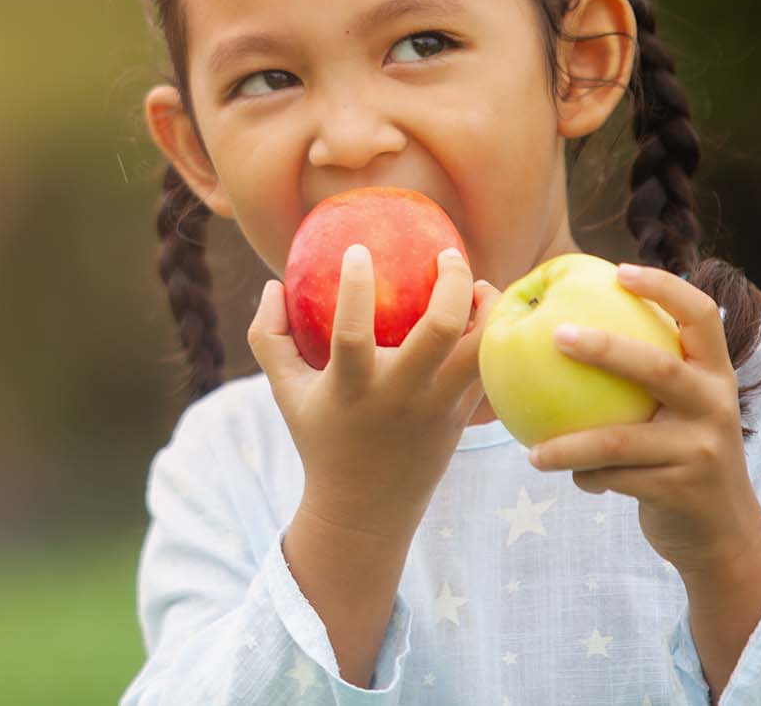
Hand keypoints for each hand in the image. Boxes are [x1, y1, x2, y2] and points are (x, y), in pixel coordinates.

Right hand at [246, 244, 495, 540]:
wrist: (366, 510)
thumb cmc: (320, 438)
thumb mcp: (284, 392)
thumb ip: (268, 336)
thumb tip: (273, 284)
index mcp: (352, 388)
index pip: (352, 332)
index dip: (355, 287)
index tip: (357, 249)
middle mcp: (400, 395)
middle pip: (440, 331)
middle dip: (453, 282)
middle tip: (446, 253)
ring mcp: (438, 407)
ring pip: (481, 349)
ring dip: (486, 308)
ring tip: (477, 282)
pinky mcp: (462, 416)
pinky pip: (488, 367)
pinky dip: (491, 334)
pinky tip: (483, 313)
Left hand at [525, 263, 760, 574]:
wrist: (723, 535)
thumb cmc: (680, 455)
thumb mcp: (679, 411)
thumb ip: (644, 374)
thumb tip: (561, 322)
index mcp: (715, 375)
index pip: (702, 316)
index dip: (665, 287)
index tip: (618, 270)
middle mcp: (716, 406)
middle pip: (657, 368)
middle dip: (605, 347)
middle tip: (554, 335)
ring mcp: (703, 450)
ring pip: (620, 441)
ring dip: (569, 446)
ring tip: (532, 454)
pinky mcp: (682, 490)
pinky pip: (615, 478)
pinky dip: (586, 476)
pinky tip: (568, 477)